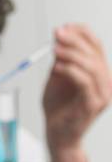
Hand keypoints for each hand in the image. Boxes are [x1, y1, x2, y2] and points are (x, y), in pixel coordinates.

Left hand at [43, 24, 111, 154]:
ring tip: (55, 49)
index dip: (82, 33)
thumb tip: (59, 34)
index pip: (97, 46)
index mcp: (100, 73)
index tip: (63, 27)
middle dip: (75, 41)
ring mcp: (102, 94)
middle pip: (95, 54)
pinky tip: (57, 67)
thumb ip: (61, 59)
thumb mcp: (57, 77)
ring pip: (92, 67)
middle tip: (57, 34)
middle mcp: (106, 82)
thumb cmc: (58, 107)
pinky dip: (71, 72)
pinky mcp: (93, 105)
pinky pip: (85, 83)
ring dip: (72, 55)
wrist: (57, 134)